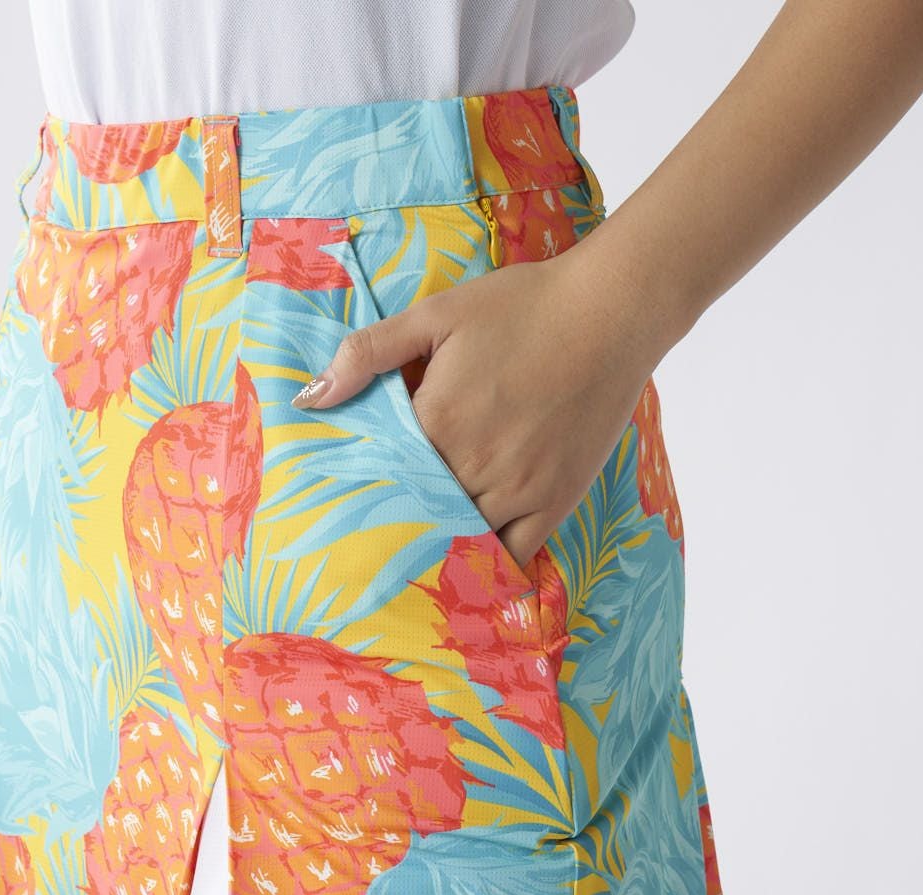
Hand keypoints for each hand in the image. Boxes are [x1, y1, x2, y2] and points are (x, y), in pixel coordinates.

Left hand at [291, 244, 671, 569]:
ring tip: (419, 549)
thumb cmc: (522, 306)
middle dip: (399, 518)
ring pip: (462, 535)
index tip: (350, 500)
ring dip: (441, 540)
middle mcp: (472, 465)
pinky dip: (492, 560)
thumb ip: (368, 354)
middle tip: (377, 534)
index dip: (368, 485)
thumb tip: (310, 398)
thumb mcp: (435, 313)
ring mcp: (517, 488)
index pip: (383, 474)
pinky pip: (517, 550)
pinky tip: (476, 562)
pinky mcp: (556, 499)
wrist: (611, 311)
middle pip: (419, 510)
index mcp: (435, 421)